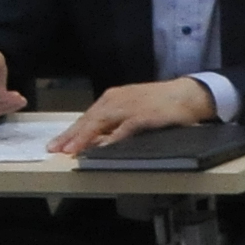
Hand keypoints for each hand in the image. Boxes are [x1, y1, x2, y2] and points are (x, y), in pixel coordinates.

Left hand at [54, 77, 218, 155]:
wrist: (189, 94)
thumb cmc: (160, 103)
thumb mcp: (133, 109)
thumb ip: (114, 123)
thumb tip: (96, 140)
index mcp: (113, 98)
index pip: (87, 117)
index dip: (71, 132)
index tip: (56, 145)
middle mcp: (118, 100)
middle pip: (89, 119)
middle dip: (71, 135)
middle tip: (55, 149)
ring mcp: (131, 107)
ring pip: (102, 122)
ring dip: (86, 137)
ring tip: (73, 150)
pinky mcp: (145, 115)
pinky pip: (125, 128)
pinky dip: (113, 138)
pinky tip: (103, 147)